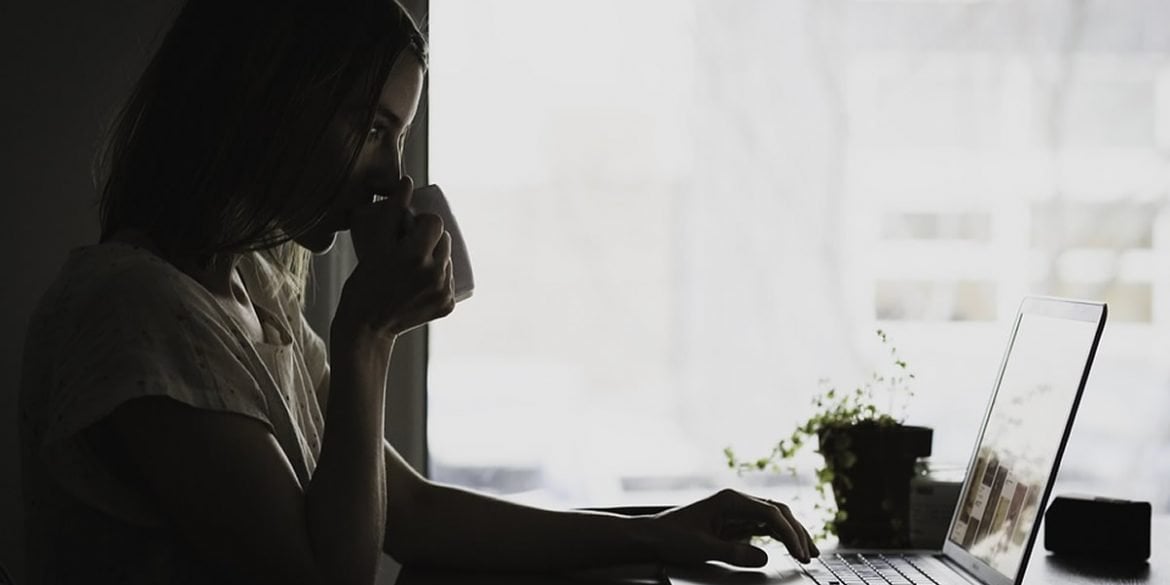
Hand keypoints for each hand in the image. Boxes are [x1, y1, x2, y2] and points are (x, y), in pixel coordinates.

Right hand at [335, 176, 454, 339]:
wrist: (366, 326)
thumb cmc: (364, 282)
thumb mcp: (374, 244)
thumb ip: (391, 211)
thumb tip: (408, 181)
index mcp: (416, 255)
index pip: (435, 223)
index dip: (423, 222)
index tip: (409, 229)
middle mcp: (435, 273)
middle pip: (444, 240)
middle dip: (430, 239)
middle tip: (409, 247)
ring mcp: (444, 291)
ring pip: (448, 260)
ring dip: (436, 257)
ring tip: (415, 264)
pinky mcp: (448, 306)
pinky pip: (449, 281)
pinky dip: (439, 278)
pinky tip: (423, 281)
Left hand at [649, 489, 818, 566]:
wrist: (653, 536)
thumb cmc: (672, 536)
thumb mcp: (702, 548)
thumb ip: (734, 552)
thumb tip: (764, 556)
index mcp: (730, 500)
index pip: (770, 512)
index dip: (789, 532)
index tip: (799, 551)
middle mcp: (737, 501)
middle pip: (778, 512)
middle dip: (797, 532)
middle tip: (810, 554)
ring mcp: (737, 511)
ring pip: (775, 519)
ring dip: (793, 534)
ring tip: (809, 552)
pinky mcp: (735, 523)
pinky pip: (764, 527)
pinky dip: (780, 538)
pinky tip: (791, 548)